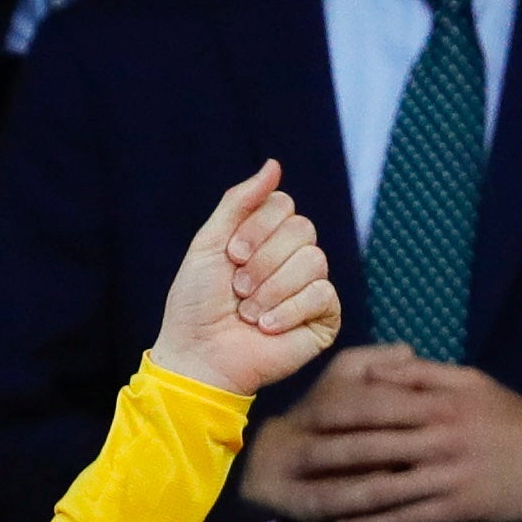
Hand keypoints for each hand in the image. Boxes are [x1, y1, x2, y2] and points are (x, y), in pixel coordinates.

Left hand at [149, 160, 341, 397]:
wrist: (198, 356)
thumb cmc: (196, 304)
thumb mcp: (208, 244)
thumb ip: (239, 202)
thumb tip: (274, 165)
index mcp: (267, 237)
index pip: (284, 205)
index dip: (256, 228)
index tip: (230, 255)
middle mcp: (293, 257)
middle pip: (302, 229)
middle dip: (262, 261)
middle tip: (237, 288)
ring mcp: (311, 286)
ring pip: (314, 261)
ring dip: (271, 290)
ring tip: (248, 313)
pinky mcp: (324, 317)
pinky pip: (323, 294)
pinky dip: (287, 311)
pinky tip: (265, 328)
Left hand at [245, 347, 521, 521]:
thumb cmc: (511, 418)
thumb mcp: (472, 383)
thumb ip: (426, 375)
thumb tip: (383, 366)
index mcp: (442, 403)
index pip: (378, 404)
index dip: (338, 412)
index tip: (305, 417)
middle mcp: (441, 437)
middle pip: (372, 445)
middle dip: (328, 454)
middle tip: (291, 462)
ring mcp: (448, 474)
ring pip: (384, 486)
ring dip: (342, 496)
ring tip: (308, 502)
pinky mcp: (457, 507)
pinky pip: (406, 519)